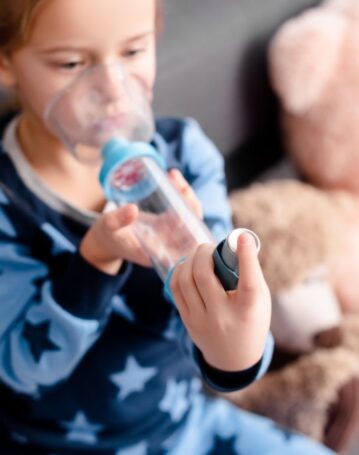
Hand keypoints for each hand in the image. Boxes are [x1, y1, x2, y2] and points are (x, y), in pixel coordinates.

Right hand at [80, 169, 202, 274]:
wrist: (107, 238)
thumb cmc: (108, 236)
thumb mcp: (109, 228)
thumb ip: (117, 220)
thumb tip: (133, 210)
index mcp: (159, 254)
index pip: (184, 245)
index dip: (188, 228)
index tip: (179, 213)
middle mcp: (170, 245)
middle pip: (192, 227)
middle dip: (190, 205)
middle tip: (178, 184)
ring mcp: (171, 233)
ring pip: (189, 215)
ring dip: (186, 194)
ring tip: (173, 175)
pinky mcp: (168, 223)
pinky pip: (181, 207)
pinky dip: (180, 192)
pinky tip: (173, 176)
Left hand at [170, 232, 270, 371]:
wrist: (234, 358)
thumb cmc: (251, 319)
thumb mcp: (260, 300)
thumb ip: (250, 273)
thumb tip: (235, 242)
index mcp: (248, 310)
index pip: (249, 282)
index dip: (246, 256)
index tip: (241, 237)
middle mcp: (223, 316)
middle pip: (203, 275)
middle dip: (203, 252)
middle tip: (208, 246)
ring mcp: (201, 320)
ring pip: (185, 280)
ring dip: (189, 260)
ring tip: (198, 255)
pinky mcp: (187, 321)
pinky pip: (176, 288)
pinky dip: (180, 271)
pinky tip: (188, 266)